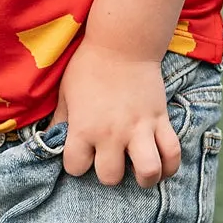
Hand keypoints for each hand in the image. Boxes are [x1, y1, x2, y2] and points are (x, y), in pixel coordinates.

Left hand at [55, 46, 180, 186]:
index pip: (76, 168)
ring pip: (148, 171)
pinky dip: (170, 165)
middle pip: (111, 177)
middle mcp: (111, 133)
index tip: (82, 155)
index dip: (77, 164)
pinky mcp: (161, 120)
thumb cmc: (88, 67)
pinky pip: (173, 152)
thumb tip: (50, 140)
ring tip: (140, 173)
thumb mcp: (65, 94)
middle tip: (111, 161)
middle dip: (109, 174)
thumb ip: (60, 121)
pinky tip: (163, 166)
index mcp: (83, 128)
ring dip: (144, 178)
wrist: (122, 44)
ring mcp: (139, 128)